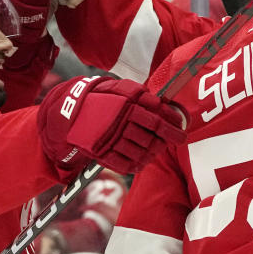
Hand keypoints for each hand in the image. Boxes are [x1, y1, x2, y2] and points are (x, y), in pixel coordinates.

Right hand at [38, 76, 186, 174]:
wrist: (71, 111)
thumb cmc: (100, 98)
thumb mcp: (119, 88)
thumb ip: (141, 94)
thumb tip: (162, 104)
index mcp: (126, 107)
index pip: (156, 121)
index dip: (172, 128)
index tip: (182, 131)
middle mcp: (119, 125)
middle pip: (151, 139)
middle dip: (166, 142)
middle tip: (173, 140)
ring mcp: (111, 142)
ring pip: (141, 153)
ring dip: (154, 153)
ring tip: (157, 149)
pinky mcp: (102, 154)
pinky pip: (125, 165)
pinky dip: (138, 165)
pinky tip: (144, 161)